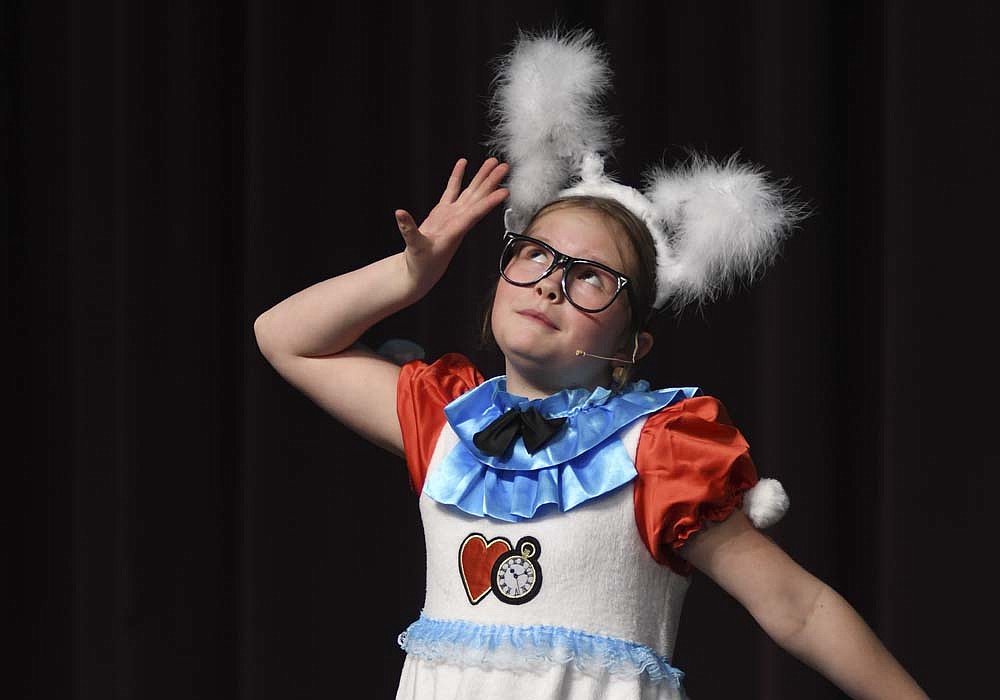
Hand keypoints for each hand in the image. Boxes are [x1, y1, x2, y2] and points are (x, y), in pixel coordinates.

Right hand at [395, 157, 508, 293]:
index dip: (489, 202)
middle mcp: (458, 220)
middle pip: (478, 198)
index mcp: (455, 230)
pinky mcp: (443, 212)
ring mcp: (452, 215)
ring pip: (470, 192)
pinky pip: (453, 190)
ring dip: (482, 177)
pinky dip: (457, 176)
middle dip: (491, 182)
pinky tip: (463, 163)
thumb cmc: (421, 264)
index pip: (476, 214)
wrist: (420, 271)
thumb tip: (400, 213)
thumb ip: (408, 230)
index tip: (504, 191)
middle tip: (504, 166)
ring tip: (493, 162)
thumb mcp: (415, 248)